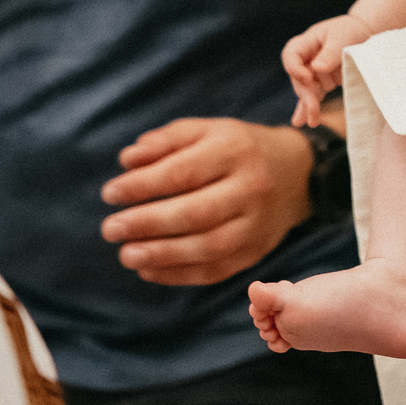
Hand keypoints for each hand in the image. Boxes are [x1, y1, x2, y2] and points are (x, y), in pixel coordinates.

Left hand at [100, 117, 312, 285]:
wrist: (296, 174)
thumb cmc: (238, 148)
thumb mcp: (207, 130)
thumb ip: (166, 141)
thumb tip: (127, 161)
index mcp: (235, 150)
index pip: (183, 172)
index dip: (142, 186)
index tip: (109, 194)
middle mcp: (250, 188)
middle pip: (195, 213)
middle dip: (147, 224)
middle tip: (110, 229)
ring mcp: (256, 225)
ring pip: (207, 248)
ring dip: (161, 255)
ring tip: (125, 255)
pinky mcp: (256, 252)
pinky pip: (216, 270)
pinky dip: (178, 274)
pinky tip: (148, 270)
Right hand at [283, 13, 372, 126]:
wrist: (364, 34)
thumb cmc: (350, 31)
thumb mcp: (342, 37)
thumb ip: (329, 53)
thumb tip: (316, 69)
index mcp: (306, 42)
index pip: (291, 55)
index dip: (295, 68)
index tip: (308, 77)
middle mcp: (306, 59)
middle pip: (298, 78)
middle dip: (306, 93)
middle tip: (313, 107)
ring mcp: (313, 72)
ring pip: (306, 90)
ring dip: (309, 105)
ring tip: (312, 121)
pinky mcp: (321, 83)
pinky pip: (313, 96)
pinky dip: (308, 108)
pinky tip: (301, 121)